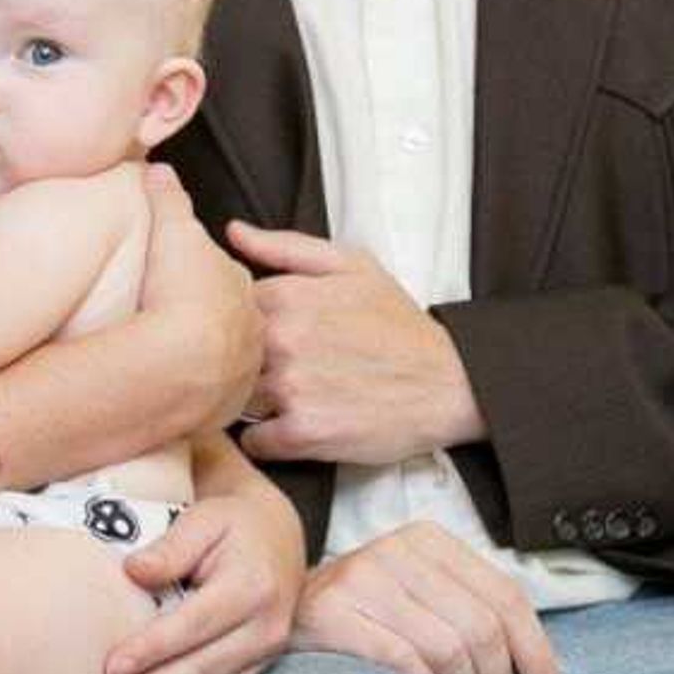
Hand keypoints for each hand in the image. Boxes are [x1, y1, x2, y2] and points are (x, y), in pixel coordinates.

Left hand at [101, 441, 304, 673]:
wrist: (278, 537)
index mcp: (251, 586)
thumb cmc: (231, 525)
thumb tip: (133, 571)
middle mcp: (266, 627)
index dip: (151, 649)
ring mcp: (266, 654)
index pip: (193, 625)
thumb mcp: (205, 519)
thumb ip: (171, 547)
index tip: (110, 667)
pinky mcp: (258, 670)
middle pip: (201, 670)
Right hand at [141, 168, 264, 433]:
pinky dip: (203, 398)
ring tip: (185, 363)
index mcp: (243, 291)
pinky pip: (215, 401)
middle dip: (221, 323)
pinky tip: (183, 397)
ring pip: (233, 364)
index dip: (211, 280)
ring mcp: (240, 374)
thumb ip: (169, 200)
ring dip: (215, 363)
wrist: (180, 360)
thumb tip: (159, 170)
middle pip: (238, 324)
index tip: (192, 283)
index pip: (232, 282)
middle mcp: (252, 334)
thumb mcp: (172, 232)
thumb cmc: (180, 294)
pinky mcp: (223, 411)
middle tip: (191, 323)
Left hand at [227, 222, 485, 467]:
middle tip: (269, 371)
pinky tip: (290, 427)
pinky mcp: (306, 432)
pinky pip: (255, 441)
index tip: (254, 335)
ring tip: (282, 401)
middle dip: (237, 365)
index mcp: (288, 295)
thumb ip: (285, 246)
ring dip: (249, 404)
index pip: (223, 308)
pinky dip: (266, 439)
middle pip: (222, 356)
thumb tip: (233, 232)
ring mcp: (292, 387)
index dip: (233, 323)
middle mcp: (283, 339)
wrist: (451, 384)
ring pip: (234, 399)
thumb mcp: (352, 266)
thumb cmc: (399, 326)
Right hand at [289, 520, 558, 673]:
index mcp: (429, 541)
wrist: (278, 619)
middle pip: (482, 627)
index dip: (537, 652)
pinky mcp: (330, 613)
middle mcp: (396, 549)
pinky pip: (404, 664)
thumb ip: (472, 616)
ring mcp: (360, 577)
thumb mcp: (422, 600)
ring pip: (449, 649)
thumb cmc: (364, 622)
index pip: (506, 596)